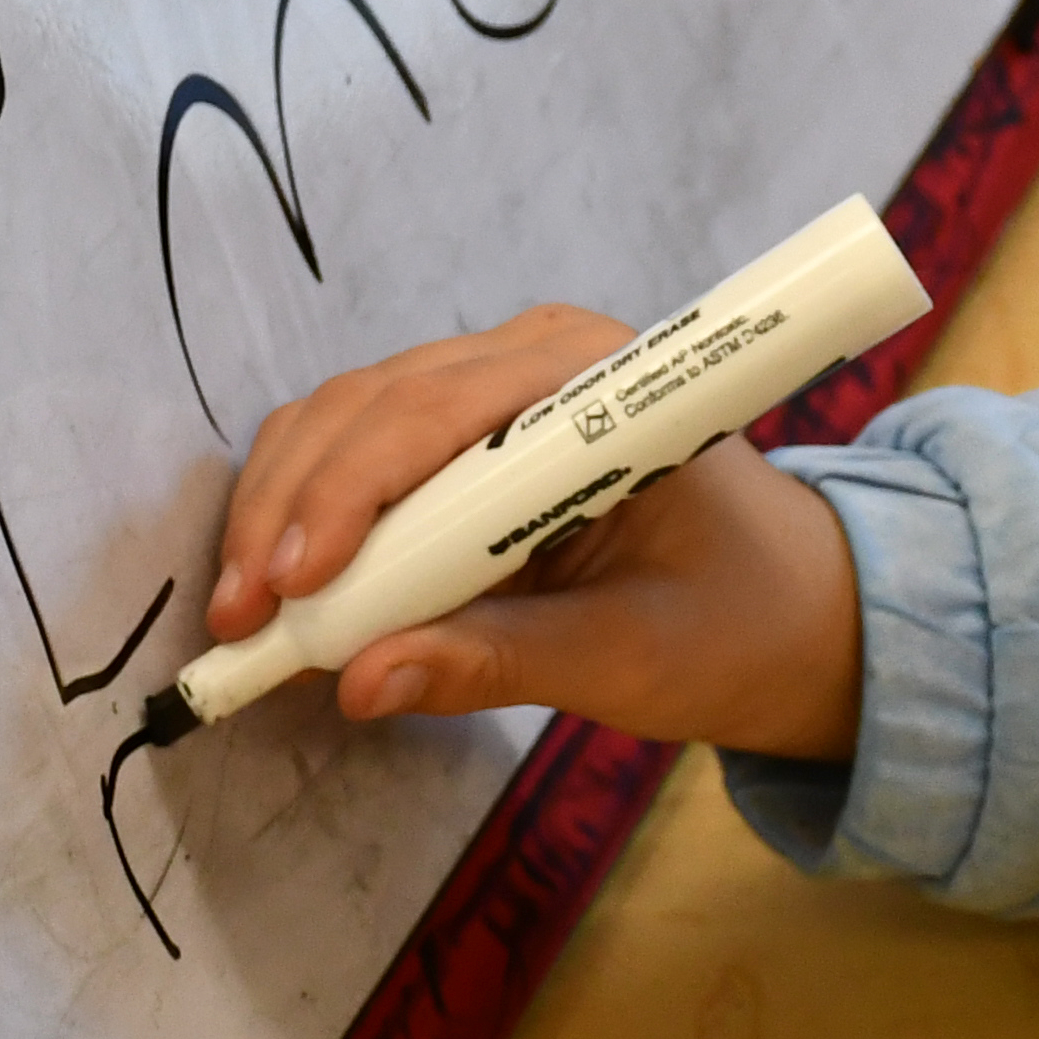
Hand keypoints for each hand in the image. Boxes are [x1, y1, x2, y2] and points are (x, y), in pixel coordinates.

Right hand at [210, 308, 865, 762]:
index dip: (350, 493)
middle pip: (373, 407)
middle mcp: (541, 356)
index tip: (292, 585)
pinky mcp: (468, 426)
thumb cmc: (737, 622)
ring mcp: (499, 382)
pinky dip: (309, 511)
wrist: (797, 608)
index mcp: (601, 384)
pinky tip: (281, 587)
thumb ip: (497, 662)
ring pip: (347, 419)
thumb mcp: (629, 657)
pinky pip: (363, 448)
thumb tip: (363, 682)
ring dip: (283, 511)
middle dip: (293, 512)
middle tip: (241, 622)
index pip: (439, 412)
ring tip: (247, 616)